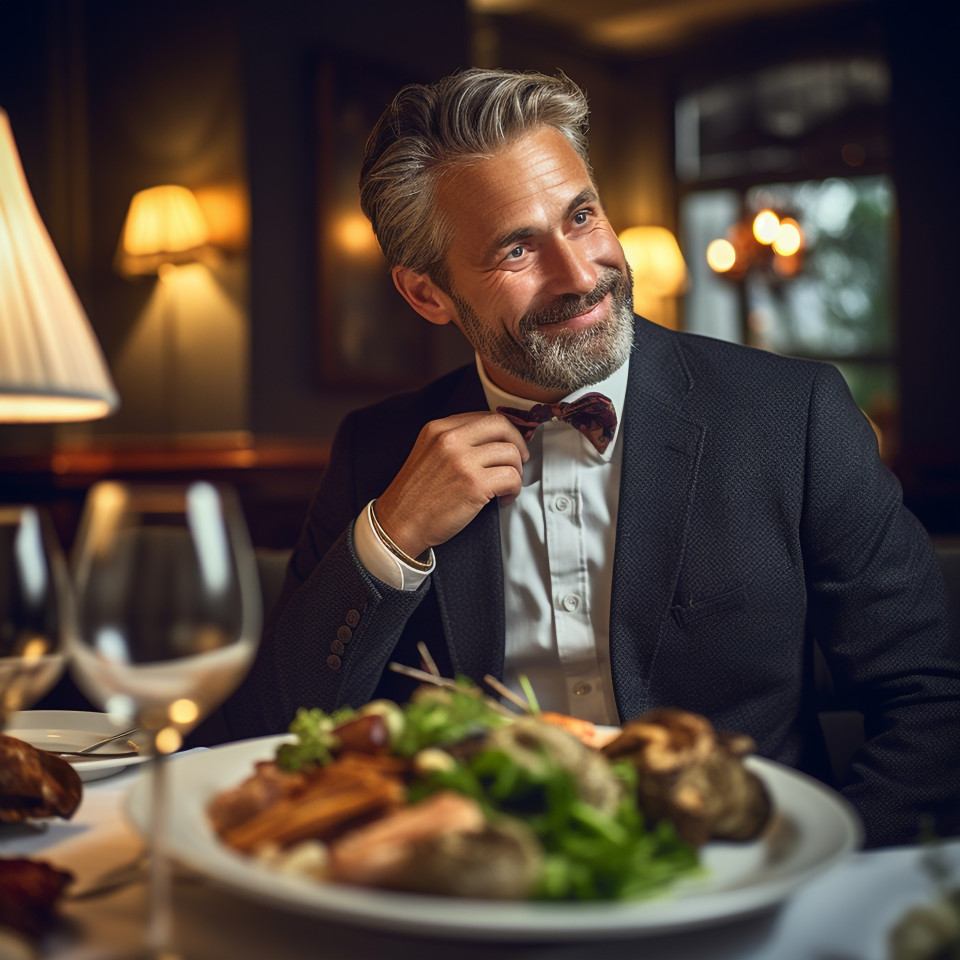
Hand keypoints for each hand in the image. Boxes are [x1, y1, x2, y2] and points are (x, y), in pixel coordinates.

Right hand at [374, 412, 528, 558]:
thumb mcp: (428, 454)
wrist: (399, 524)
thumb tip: (493, 440)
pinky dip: (514, 490)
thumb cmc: (416, 496)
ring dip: (516, 472)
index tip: (510, 444)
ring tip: (506, 486)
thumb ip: (455, 441)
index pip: (484, 416)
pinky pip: (512, 477)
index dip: (504, 431)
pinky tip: (503, 499)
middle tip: (519, 460)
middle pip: (502, 426)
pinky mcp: (474, 484)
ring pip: (511, 453)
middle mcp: (450, 439)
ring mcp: (462, 461)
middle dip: (518, 443)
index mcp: (438, 428)